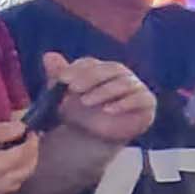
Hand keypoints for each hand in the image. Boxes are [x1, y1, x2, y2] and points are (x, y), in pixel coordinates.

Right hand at [0, 118, 42, 193]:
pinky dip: (13, 181)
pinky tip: (5, 174)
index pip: (26, 152)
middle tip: (30, 144)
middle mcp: (1, 183)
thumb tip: (21, 128)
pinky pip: (7, 192)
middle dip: (33, 155)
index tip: (31, 132)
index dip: (32, 141)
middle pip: (28, 170)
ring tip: (19, 157)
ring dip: (24, 169)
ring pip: (20, 183)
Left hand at [39, 50, 156, 144]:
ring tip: (86, 101)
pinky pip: (141, 99)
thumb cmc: (78, 112)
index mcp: (100, 69)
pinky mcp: (146, 103)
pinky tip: (109, 110)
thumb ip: (58, 76)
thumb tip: (48, 55)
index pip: (91, 63)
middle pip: (111, 69)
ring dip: (104, 90)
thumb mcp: (63, 96)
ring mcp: (136, 87)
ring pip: (124, 83)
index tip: (61, 79)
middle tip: (74, 88)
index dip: (76, 69)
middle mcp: (121, 75)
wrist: (93, 138)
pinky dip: (125, 103)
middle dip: (91, 77)